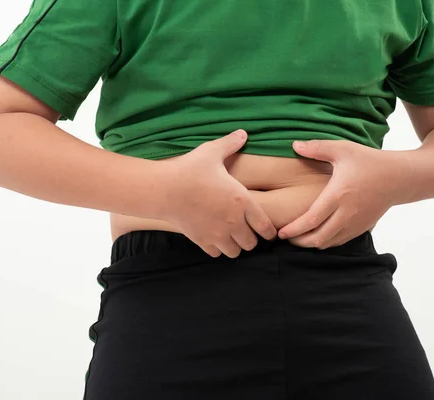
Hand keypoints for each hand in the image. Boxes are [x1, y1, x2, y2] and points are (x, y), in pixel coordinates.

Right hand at [160, 129, 277, 257]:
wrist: (164, 189)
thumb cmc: (190, 169)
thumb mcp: (212, 152)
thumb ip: (230, 144)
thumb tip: (243, 132)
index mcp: (242, 201)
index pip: (266, 227)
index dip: (269, 231)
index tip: (268, 231)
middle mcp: (234, 222)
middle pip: (251, 244)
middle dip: (251, 238)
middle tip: (246, 230)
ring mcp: (217, 234)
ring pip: (235, 252)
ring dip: (235, 245)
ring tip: (230, 235)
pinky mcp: (201, 241)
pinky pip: (216, 254)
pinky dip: (217, 248)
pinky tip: (214, 237)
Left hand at [277, 139, 409, 248]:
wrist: (400, 177)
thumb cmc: (370, 161)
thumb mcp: (343, 149)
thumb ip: (317, 148)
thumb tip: (294, 145)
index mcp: (338, 195)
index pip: (311, 220)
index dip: (293, 230)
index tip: (280, 232)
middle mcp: (346, 214)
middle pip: (318, 238)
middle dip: (299, 242)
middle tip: (285, 237)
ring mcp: (356, 223)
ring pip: (329, 243)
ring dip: (312, 244)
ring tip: (298, 238)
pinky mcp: (362, 228)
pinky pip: (340, 241)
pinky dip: (326, 242)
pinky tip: (317, 235)